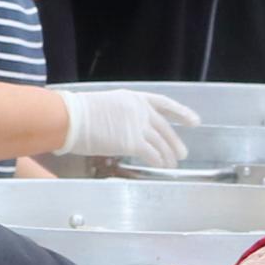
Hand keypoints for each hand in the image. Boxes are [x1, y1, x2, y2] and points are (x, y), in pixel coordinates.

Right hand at [54, 89, 196, 166]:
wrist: (70, 118)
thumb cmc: (78, 113)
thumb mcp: (105, 105)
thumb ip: (121, 115)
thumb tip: (124, 127)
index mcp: (133, 98)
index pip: (164, 104)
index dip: (181, 113)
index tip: (193, 121)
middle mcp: (140, 110)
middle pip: (165, 128)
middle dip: (175, 141)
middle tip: (182, 152)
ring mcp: (138, 126)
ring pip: (161, 143)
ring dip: (168, 156)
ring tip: (172, 164)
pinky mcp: (133, 143)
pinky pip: (152, 154)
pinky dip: (158, 161)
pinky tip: (160, 166)